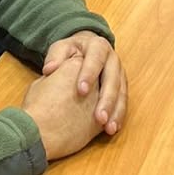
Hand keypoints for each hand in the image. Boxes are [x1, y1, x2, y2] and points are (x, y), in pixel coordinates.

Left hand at [27, 31, 126, 150]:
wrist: (86, 49)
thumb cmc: (71, 51)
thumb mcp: (61, 48)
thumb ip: (55, 56)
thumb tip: (49, 69)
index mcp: (99, 46)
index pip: (96, 58)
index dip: (90, 74)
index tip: (81, 91)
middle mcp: (112, 59)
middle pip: (113, 79)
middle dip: (107, 99)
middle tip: (99, 118)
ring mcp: (119, 73)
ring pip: (121, 92)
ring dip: (116, 111)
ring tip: (108, 128)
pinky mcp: (121, 86)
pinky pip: (123, 101)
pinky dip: (118, 115)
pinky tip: (113, 128)